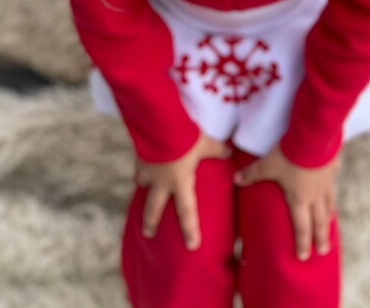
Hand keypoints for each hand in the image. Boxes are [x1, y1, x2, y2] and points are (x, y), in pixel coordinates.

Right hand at [135, 131, 230, 250]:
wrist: (158, 123)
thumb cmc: (184, 136)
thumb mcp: (205, 143)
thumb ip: (217, 150)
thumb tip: (230, 153)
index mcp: (180, 182)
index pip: (186, 212)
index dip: (190, 229)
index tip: (191, 246)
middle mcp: (161, 182)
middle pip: (153, 208)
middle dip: (150, 222)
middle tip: (148, 233)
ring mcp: (147, 170)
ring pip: (142, 186)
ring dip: (143, 190)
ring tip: (142, 190)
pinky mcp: (139, 156)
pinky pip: (139, 166)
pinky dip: (140, 167)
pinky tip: (141, 162)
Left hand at [234, 144, 339, 260]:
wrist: (313, 135)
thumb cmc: (289, 154)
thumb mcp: (267, 164)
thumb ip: (253, 174)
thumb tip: (236, 179)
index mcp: (299, 198)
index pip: (301, 227)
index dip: (302, 243)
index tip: (303, 257)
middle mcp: (315, 194)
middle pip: (319, 221)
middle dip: (320, 237)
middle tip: (323, 251)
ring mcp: (326, 181)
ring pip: (329, 202)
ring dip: (329, 215)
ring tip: (330, 222)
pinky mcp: (333, 166)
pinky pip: (333, 178)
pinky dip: (333, 183)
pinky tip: (333, 180)